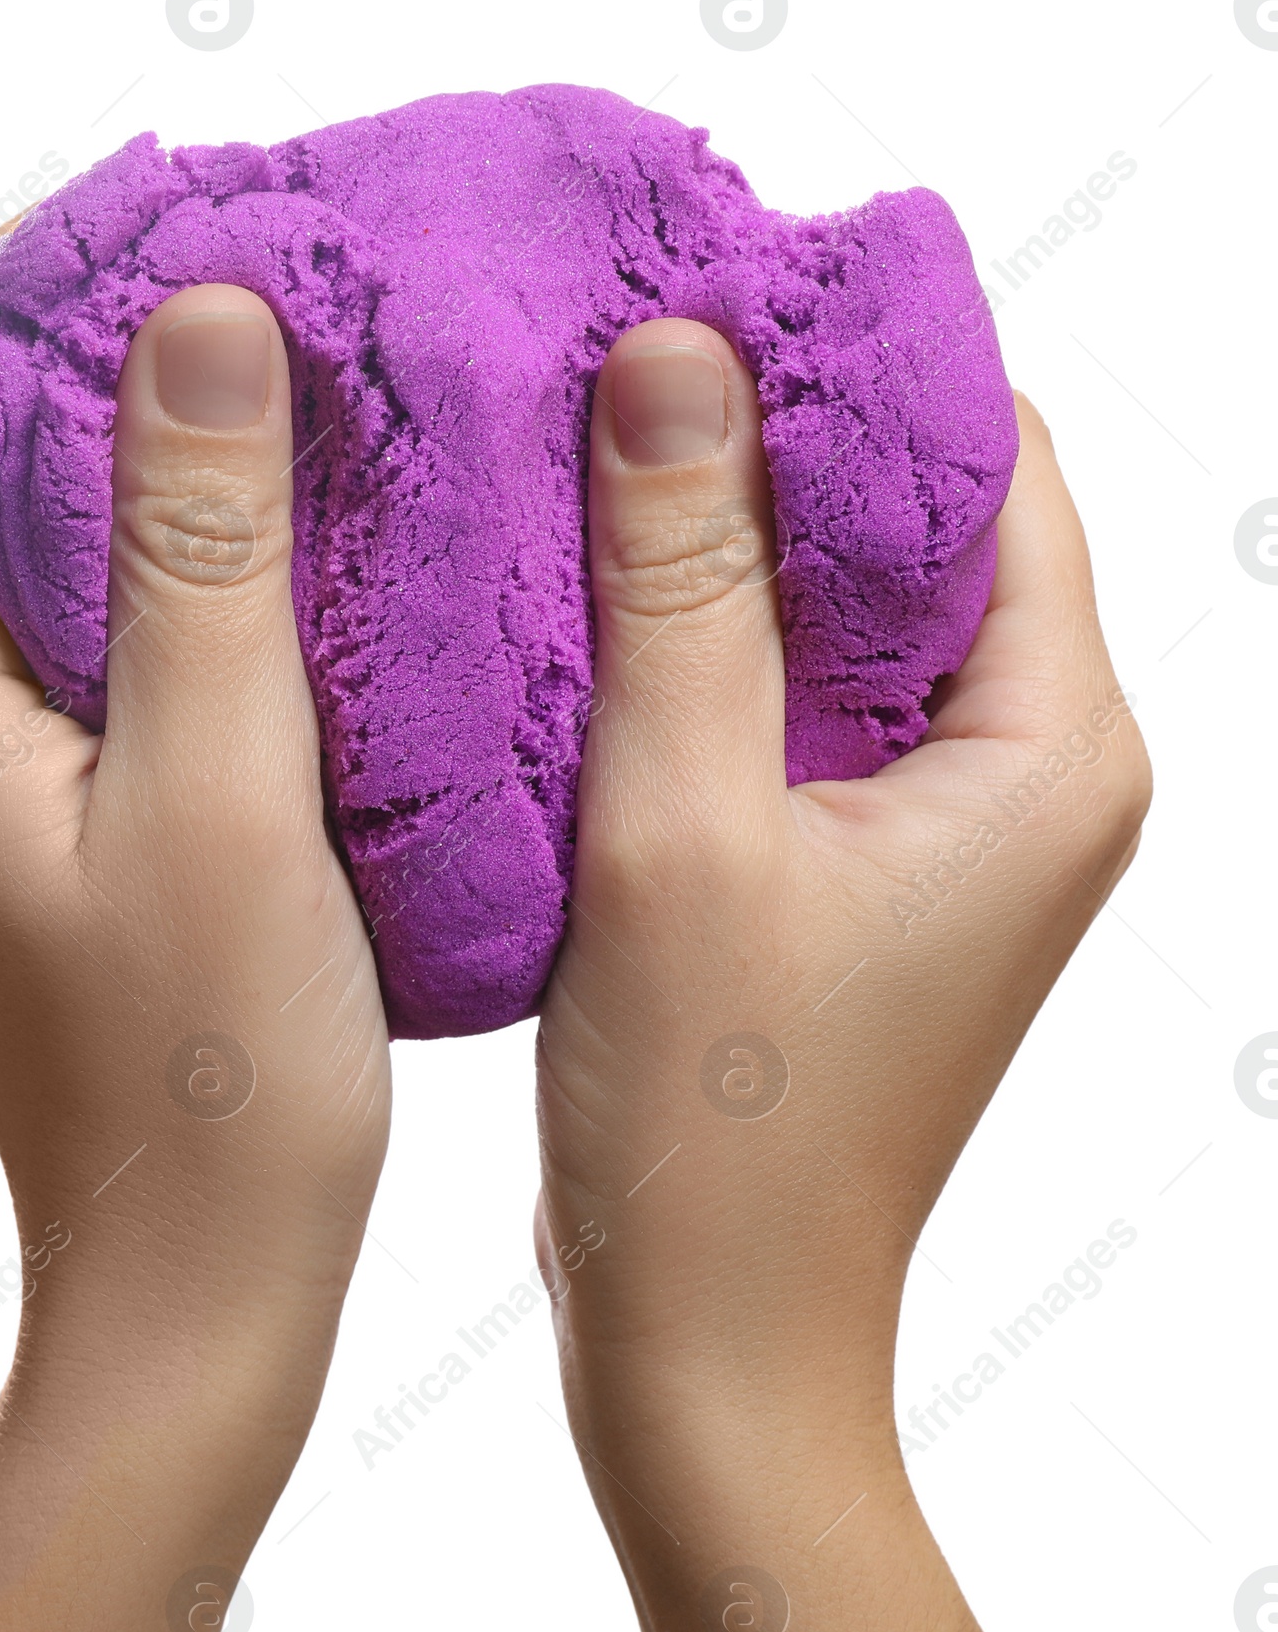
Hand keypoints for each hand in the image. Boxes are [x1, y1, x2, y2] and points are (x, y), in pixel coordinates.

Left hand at [0, 242, 389, 1631]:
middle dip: (128, 328)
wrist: (196, 1281)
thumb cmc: (206, 1085)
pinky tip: (340, 547)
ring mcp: (9, 748)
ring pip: (72, 522)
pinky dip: (222, 548)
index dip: (44, 257)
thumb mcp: (216, 801)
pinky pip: (134, 616)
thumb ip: (200, 562)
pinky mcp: (89, 794)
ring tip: (341, 386)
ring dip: (187, 438)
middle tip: (306, 281)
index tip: (210, 207)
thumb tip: (202, 319)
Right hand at [534, 321, 1149, 1631]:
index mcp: (1044, 747)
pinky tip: (588, 611)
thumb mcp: (681, 831)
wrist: (714, 1335)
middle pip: (921, 529)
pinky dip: (705, 641)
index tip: (707, 296)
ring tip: (586, 469)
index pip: (992, 468)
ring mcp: (941, 823)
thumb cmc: (717, 1127)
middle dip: (776, 445)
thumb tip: (677, 360)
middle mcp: (1023, 771)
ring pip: (845, 614)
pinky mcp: (856, 864)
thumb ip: (685, 589)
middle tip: (618, 371)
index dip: (856, 367)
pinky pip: (796, 699)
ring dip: (725, 545)